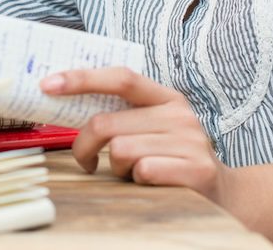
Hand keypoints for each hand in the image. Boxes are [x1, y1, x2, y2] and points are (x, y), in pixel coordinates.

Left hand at [41, 67, 228, 202]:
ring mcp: (190, 140)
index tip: (47, 84)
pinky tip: (149, 182)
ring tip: (131, 172)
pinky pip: (142, 171)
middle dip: (84, 146)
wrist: (224, 194)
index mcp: (166, 97)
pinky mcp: (195, 169)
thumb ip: (122, 115)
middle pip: (107, 123)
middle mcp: (179, 113)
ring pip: (120, 150)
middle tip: (86, 159)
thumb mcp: (153, 128)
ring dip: (116, 168)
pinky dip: (136, 180)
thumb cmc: (172, 159)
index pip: (120, 77)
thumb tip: (67, 102)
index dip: (81, 79)